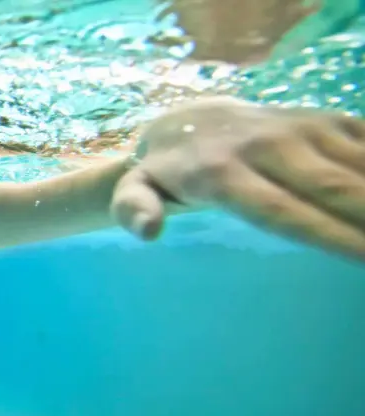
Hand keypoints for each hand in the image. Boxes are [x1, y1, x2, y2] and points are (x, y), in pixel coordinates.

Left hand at [111, 97, 364, 261]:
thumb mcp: (136, 192)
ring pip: (361, 166)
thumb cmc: (167, 174)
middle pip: (334, 189)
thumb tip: (148, 231)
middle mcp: (267, 146)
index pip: (283, 211)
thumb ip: (134, 210)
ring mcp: (301, 128)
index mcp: (223, 174)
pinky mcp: (328, 120)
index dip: (329, 236)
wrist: (190, 117)